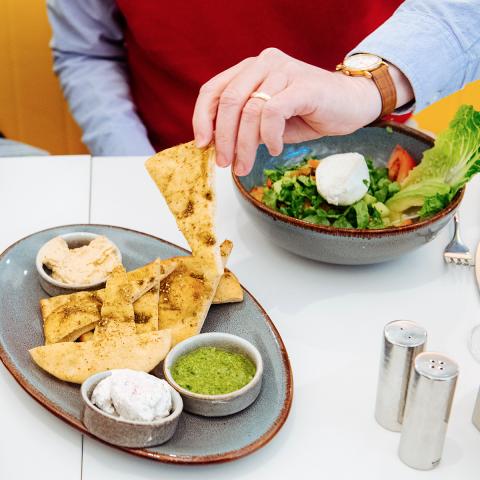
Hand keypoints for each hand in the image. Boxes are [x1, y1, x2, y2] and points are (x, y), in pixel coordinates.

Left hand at [193, 48, 412, 174]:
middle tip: (225, 163)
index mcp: (251, 69)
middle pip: (229, 101)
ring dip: (244, 145)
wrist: (351, 106)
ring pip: (249, 110)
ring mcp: (284, 70)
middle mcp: (264, 63)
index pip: (214, 89)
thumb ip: (243, 126)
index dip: (202, 118)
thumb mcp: (267, 122)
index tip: (202, 145)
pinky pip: (272, 113)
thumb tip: (216, 144)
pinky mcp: (302, 85)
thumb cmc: (308, 114)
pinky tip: (274, 149)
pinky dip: (269, 137)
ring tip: (246, 165)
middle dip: (223, 138)